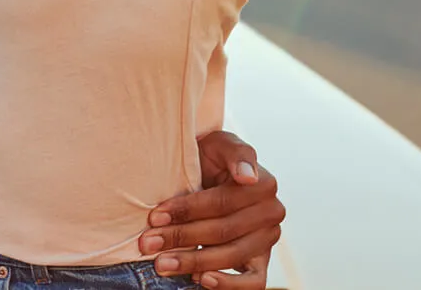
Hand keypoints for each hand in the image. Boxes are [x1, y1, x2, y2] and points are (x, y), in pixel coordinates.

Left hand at [139, 131, 285, 288]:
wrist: (211, 171)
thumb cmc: (212, 157)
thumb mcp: (220, 144)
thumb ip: (237, 154)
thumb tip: (248, 177)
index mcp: (264, 184)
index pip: (221, 202)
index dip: (187, 210)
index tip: (155, 216)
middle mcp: (272, 213)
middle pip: (223, 231)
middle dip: (181, 238)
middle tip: (148, 244)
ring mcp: (268, 240)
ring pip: (232, 257)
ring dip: (194, 262)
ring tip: (163, 263)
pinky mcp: (261, 262)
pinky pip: (253, 283)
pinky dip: (228, 285)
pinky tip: (201, 279)